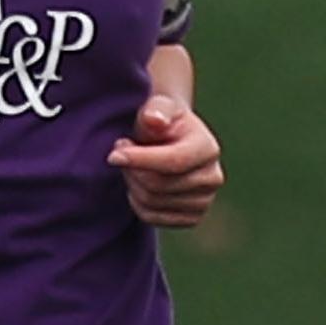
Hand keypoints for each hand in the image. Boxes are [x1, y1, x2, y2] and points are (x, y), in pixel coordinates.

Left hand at [109, 95, 223, 227]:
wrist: (170, 141)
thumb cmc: (161, 121)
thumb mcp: (158, 107)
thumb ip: (156, 109)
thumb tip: (154, 120)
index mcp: (208, 148)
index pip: (173, 162)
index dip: (140, 160)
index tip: (113, 155)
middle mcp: (212, 178)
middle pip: (158, 185)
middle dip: (131, 169)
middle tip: (121, 152)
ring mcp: (204, 201)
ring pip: (152, 202)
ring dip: (132, 184)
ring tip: (132, 164)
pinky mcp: (191, 218)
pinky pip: (151, 217)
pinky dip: (136, 202)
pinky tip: (138, 183)